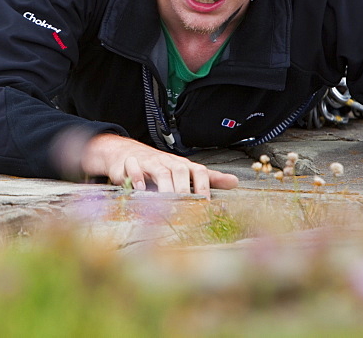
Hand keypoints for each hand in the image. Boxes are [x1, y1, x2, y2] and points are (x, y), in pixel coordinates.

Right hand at [80, 133, 237, 198]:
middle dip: (183, 189)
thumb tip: (235, 182)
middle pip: (179, 171)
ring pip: (160, 171)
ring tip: (167, 203)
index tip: (205, 204)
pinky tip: (140, 190)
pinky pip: (134, 168)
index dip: (204, 186)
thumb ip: (209, 179)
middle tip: (185, 208)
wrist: (127, 153)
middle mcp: (167, 162)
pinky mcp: (130, 164)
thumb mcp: (185, 171)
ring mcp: (149, 162)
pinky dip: (137, 178)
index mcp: (182, 165)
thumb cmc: (160, 166)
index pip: (198, 171)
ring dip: (165, 187)